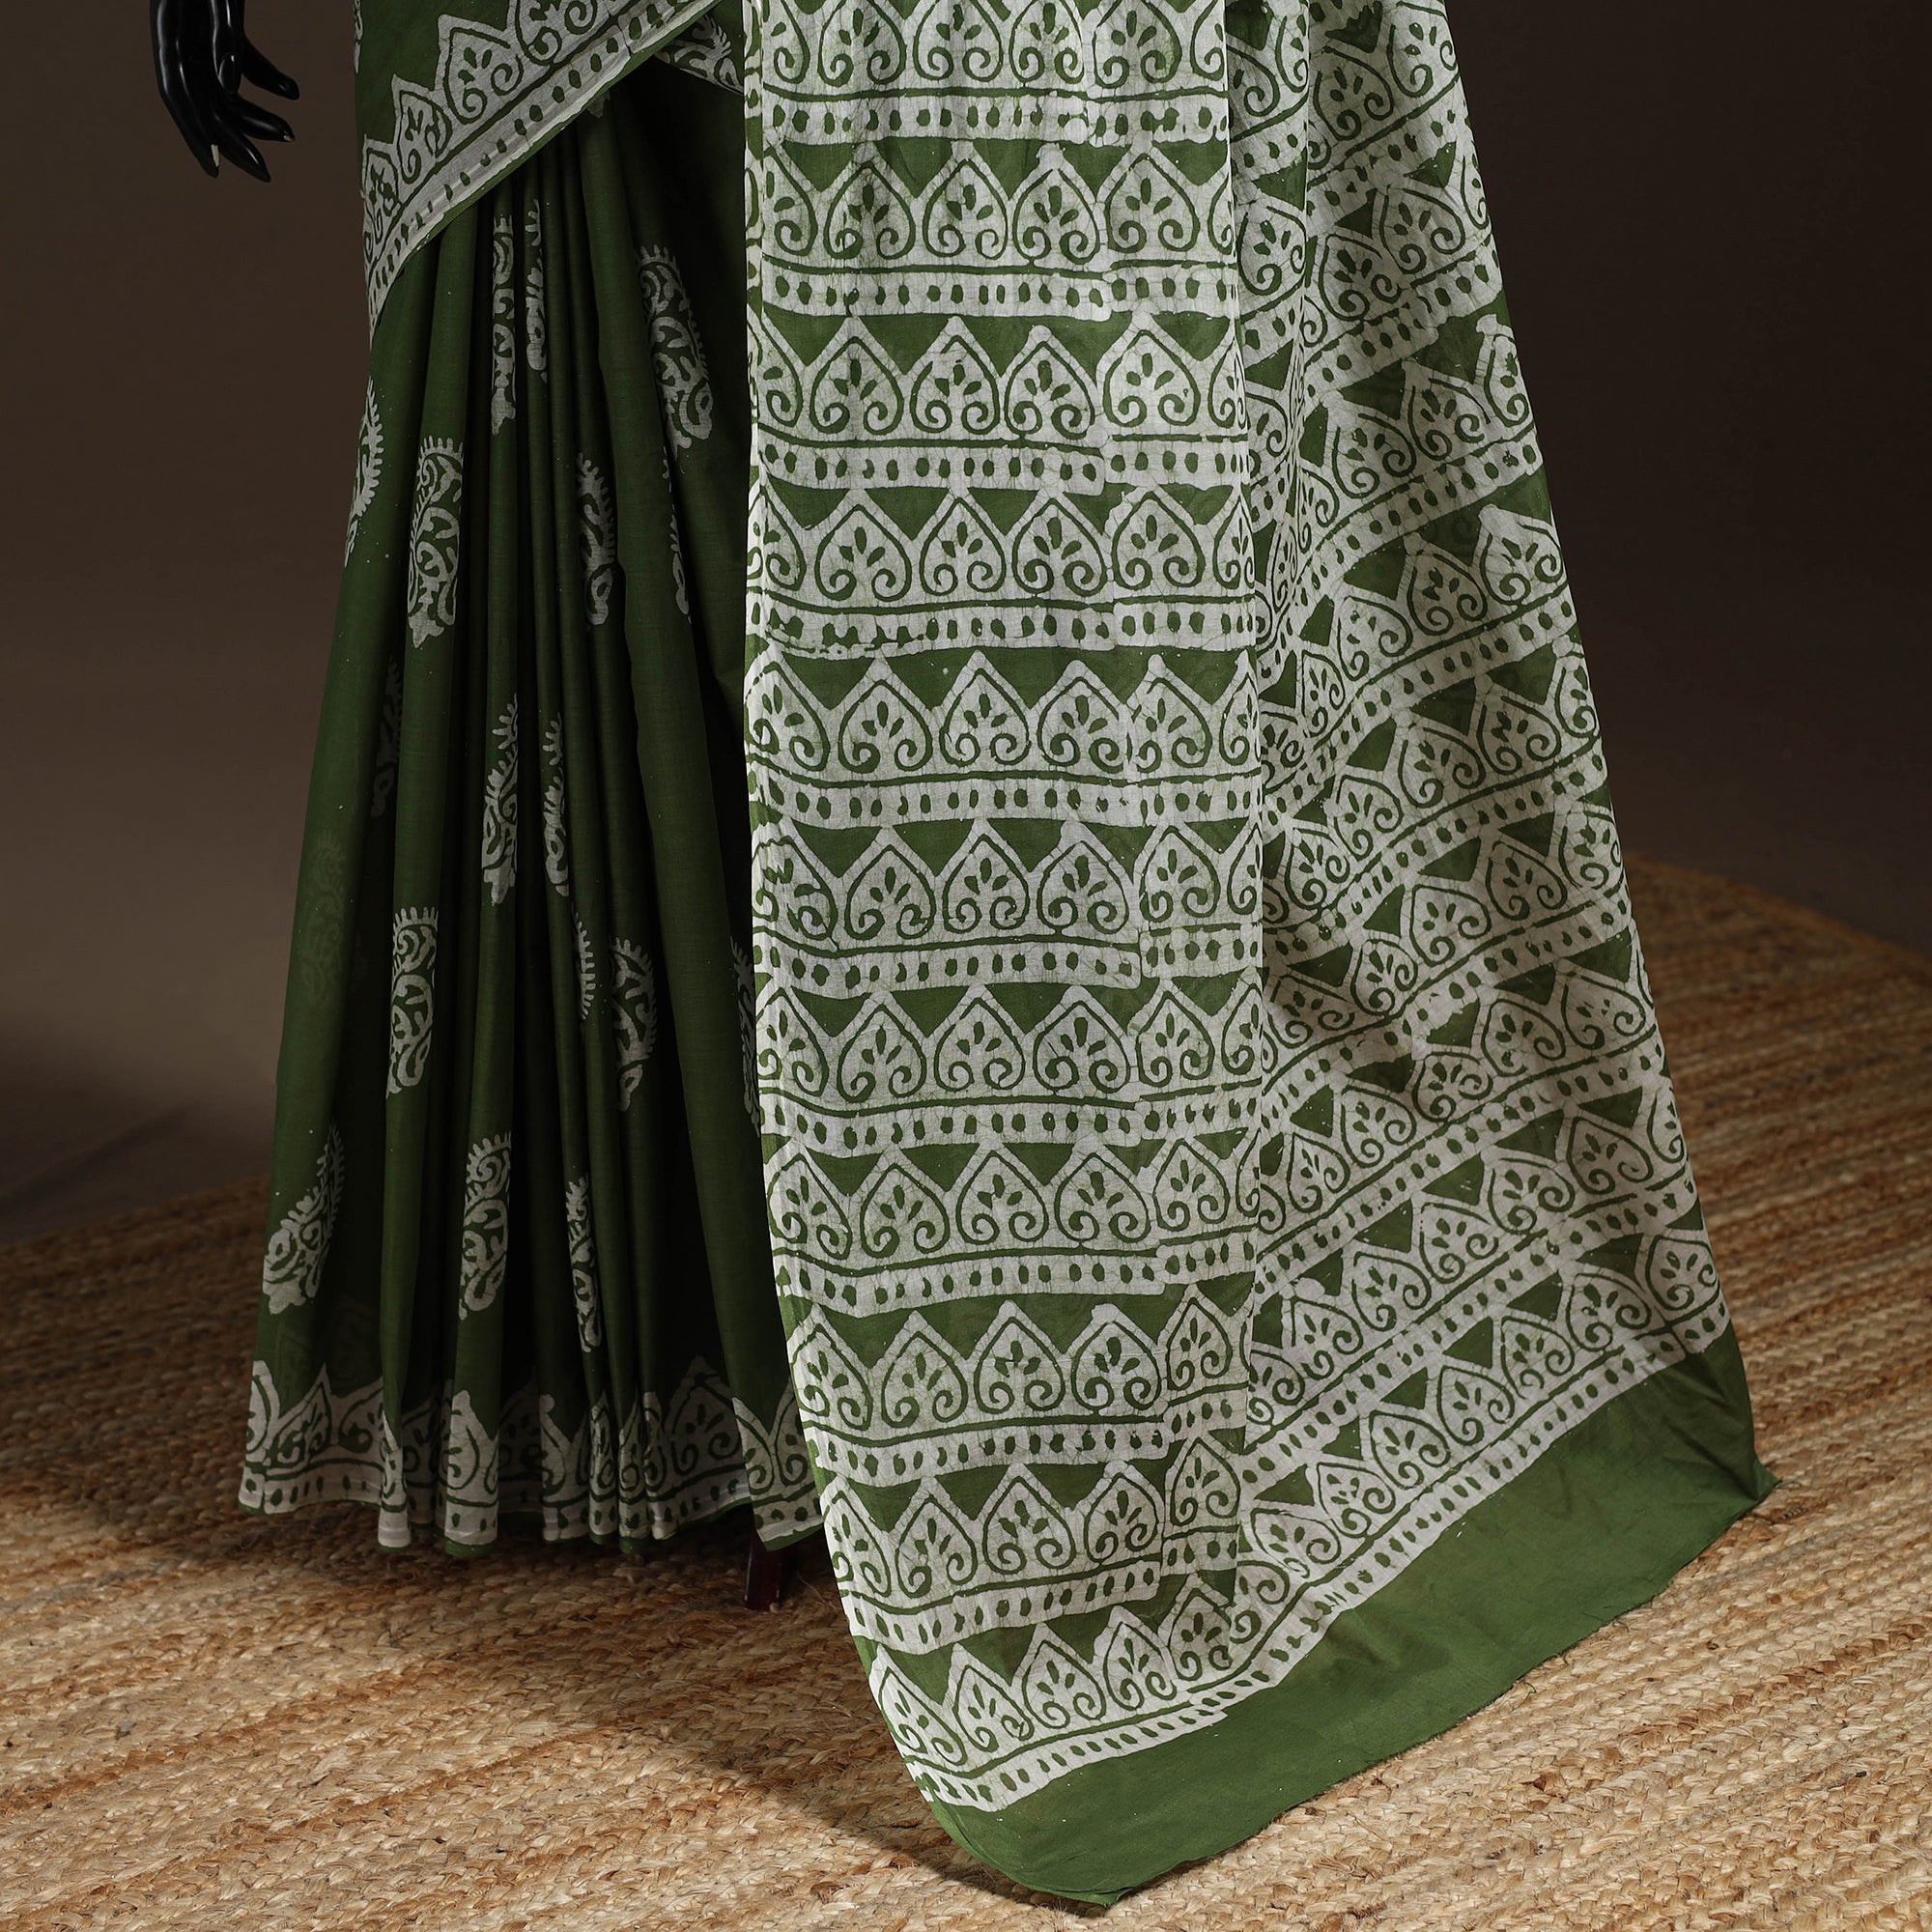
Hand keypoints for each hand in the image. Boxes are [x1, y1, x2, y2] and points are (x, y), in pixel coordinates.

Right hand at [151, 0, 298, 181]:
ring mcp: (200, 32)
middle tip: (265, 175)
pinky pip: (243, 62)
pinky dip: (268, 80)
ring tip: (291, 136)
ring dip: (257, 114)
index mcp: (170, 30)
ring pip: (226, 88)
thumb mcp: (223, 1)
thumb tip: (227, 84)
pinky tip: (294, 94)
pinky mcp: (222, 24)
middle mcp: (181, 36)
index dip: (195, 133)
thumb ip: (224, 37)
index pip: (177, 94)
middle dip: (236, 139)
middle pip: (205, 100)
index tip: (218, 169)